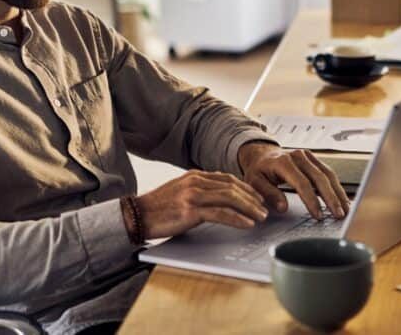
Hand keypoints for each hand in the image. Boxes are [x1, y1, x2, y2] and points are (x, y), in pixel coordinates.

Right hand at [133, 170, 268, 238]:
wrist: (136, 215)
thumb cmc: (158, 208)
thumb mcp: (180, 192)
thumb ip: (199, 191)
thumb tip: (219, 199)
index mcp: (194, 176)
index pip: (227, 178)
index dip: (245, 188)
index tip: (257, 197)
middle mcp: (195, 182)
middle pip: (232, 186)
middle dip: (252, 198)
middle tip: (264, 208)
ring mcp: (193, 195)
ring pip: (230, 198)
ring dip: (249, 208)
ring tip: (260, 216)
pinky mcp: (191, 210)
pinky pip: (221, 213)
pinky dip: (237, 218)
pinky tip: (247, 223)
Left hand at [238, 142, 349, 219]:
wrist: (261, 154)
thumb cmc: (258, 170)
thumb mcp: (254, 182)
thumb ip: (268, 194)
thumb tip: (283, 207)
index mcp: (283, 162)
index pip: (302, 183)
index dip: (312, 200)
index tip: (318, 215)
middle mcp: (298, 156)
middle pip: (320, 178)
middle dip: (331, 198)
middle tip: (338, 215)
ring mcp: (308, 156)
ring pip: (328, 174)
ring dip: (338, 193)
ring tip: (346, 209)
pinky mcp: (314, 159)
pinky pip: (328, 172)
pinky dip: (336, 187)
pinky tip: (342, 199)